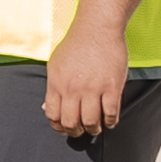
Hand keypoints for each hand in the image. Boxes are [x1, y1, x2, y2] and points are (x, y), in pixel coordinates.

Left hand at [45, 20, 127, 139]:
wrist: (97, 29)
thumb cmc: (76, 45)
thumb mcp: (55, 65)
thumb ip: (53, 87)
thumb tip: (48, 108)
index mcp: (56, 84)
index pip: (53, 115)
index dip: (58, 127)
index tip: (65, 128)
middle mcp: (72, 89)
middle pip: (71, 122)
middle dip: (75, 132)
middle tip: (81, 132)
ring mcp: (93, 89)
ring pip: (91, 121)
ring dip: (94, 129)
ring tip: (96, 128)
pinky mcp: (112, 87)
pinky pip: (110, 113)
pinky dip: (110, 122)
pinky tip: (110, 121)